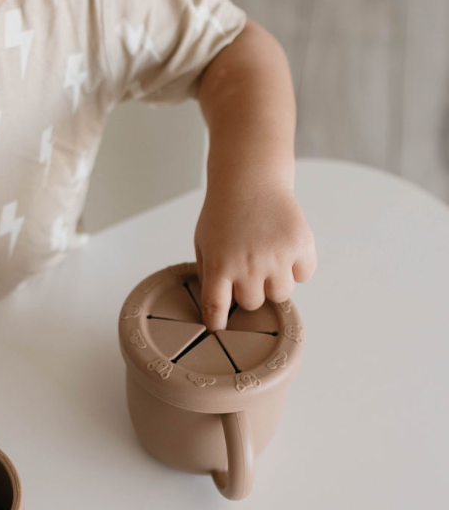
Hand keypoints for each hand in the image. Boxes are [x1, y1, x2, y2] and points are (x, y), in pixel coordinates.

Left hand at [194, 180, 316, 330]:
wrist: (250, 179)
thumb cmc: (224, 213)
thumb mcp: (204, 243)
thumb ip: (209, 275)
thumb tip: (216, 309)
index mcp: (220, 264)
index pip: (217, 308)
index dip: (217, 323)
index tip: (218, 331)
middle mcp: (248, 265)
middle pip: (252, 304)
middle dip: (250, 292)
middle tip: (248, 270)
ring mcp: (276, 256)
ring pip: (281, 295)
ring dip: (275, 283)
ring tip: (268, 259)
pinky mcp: (300, 245)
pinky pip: (305, 274)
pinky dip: (298, 267)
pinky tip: (286, 248)